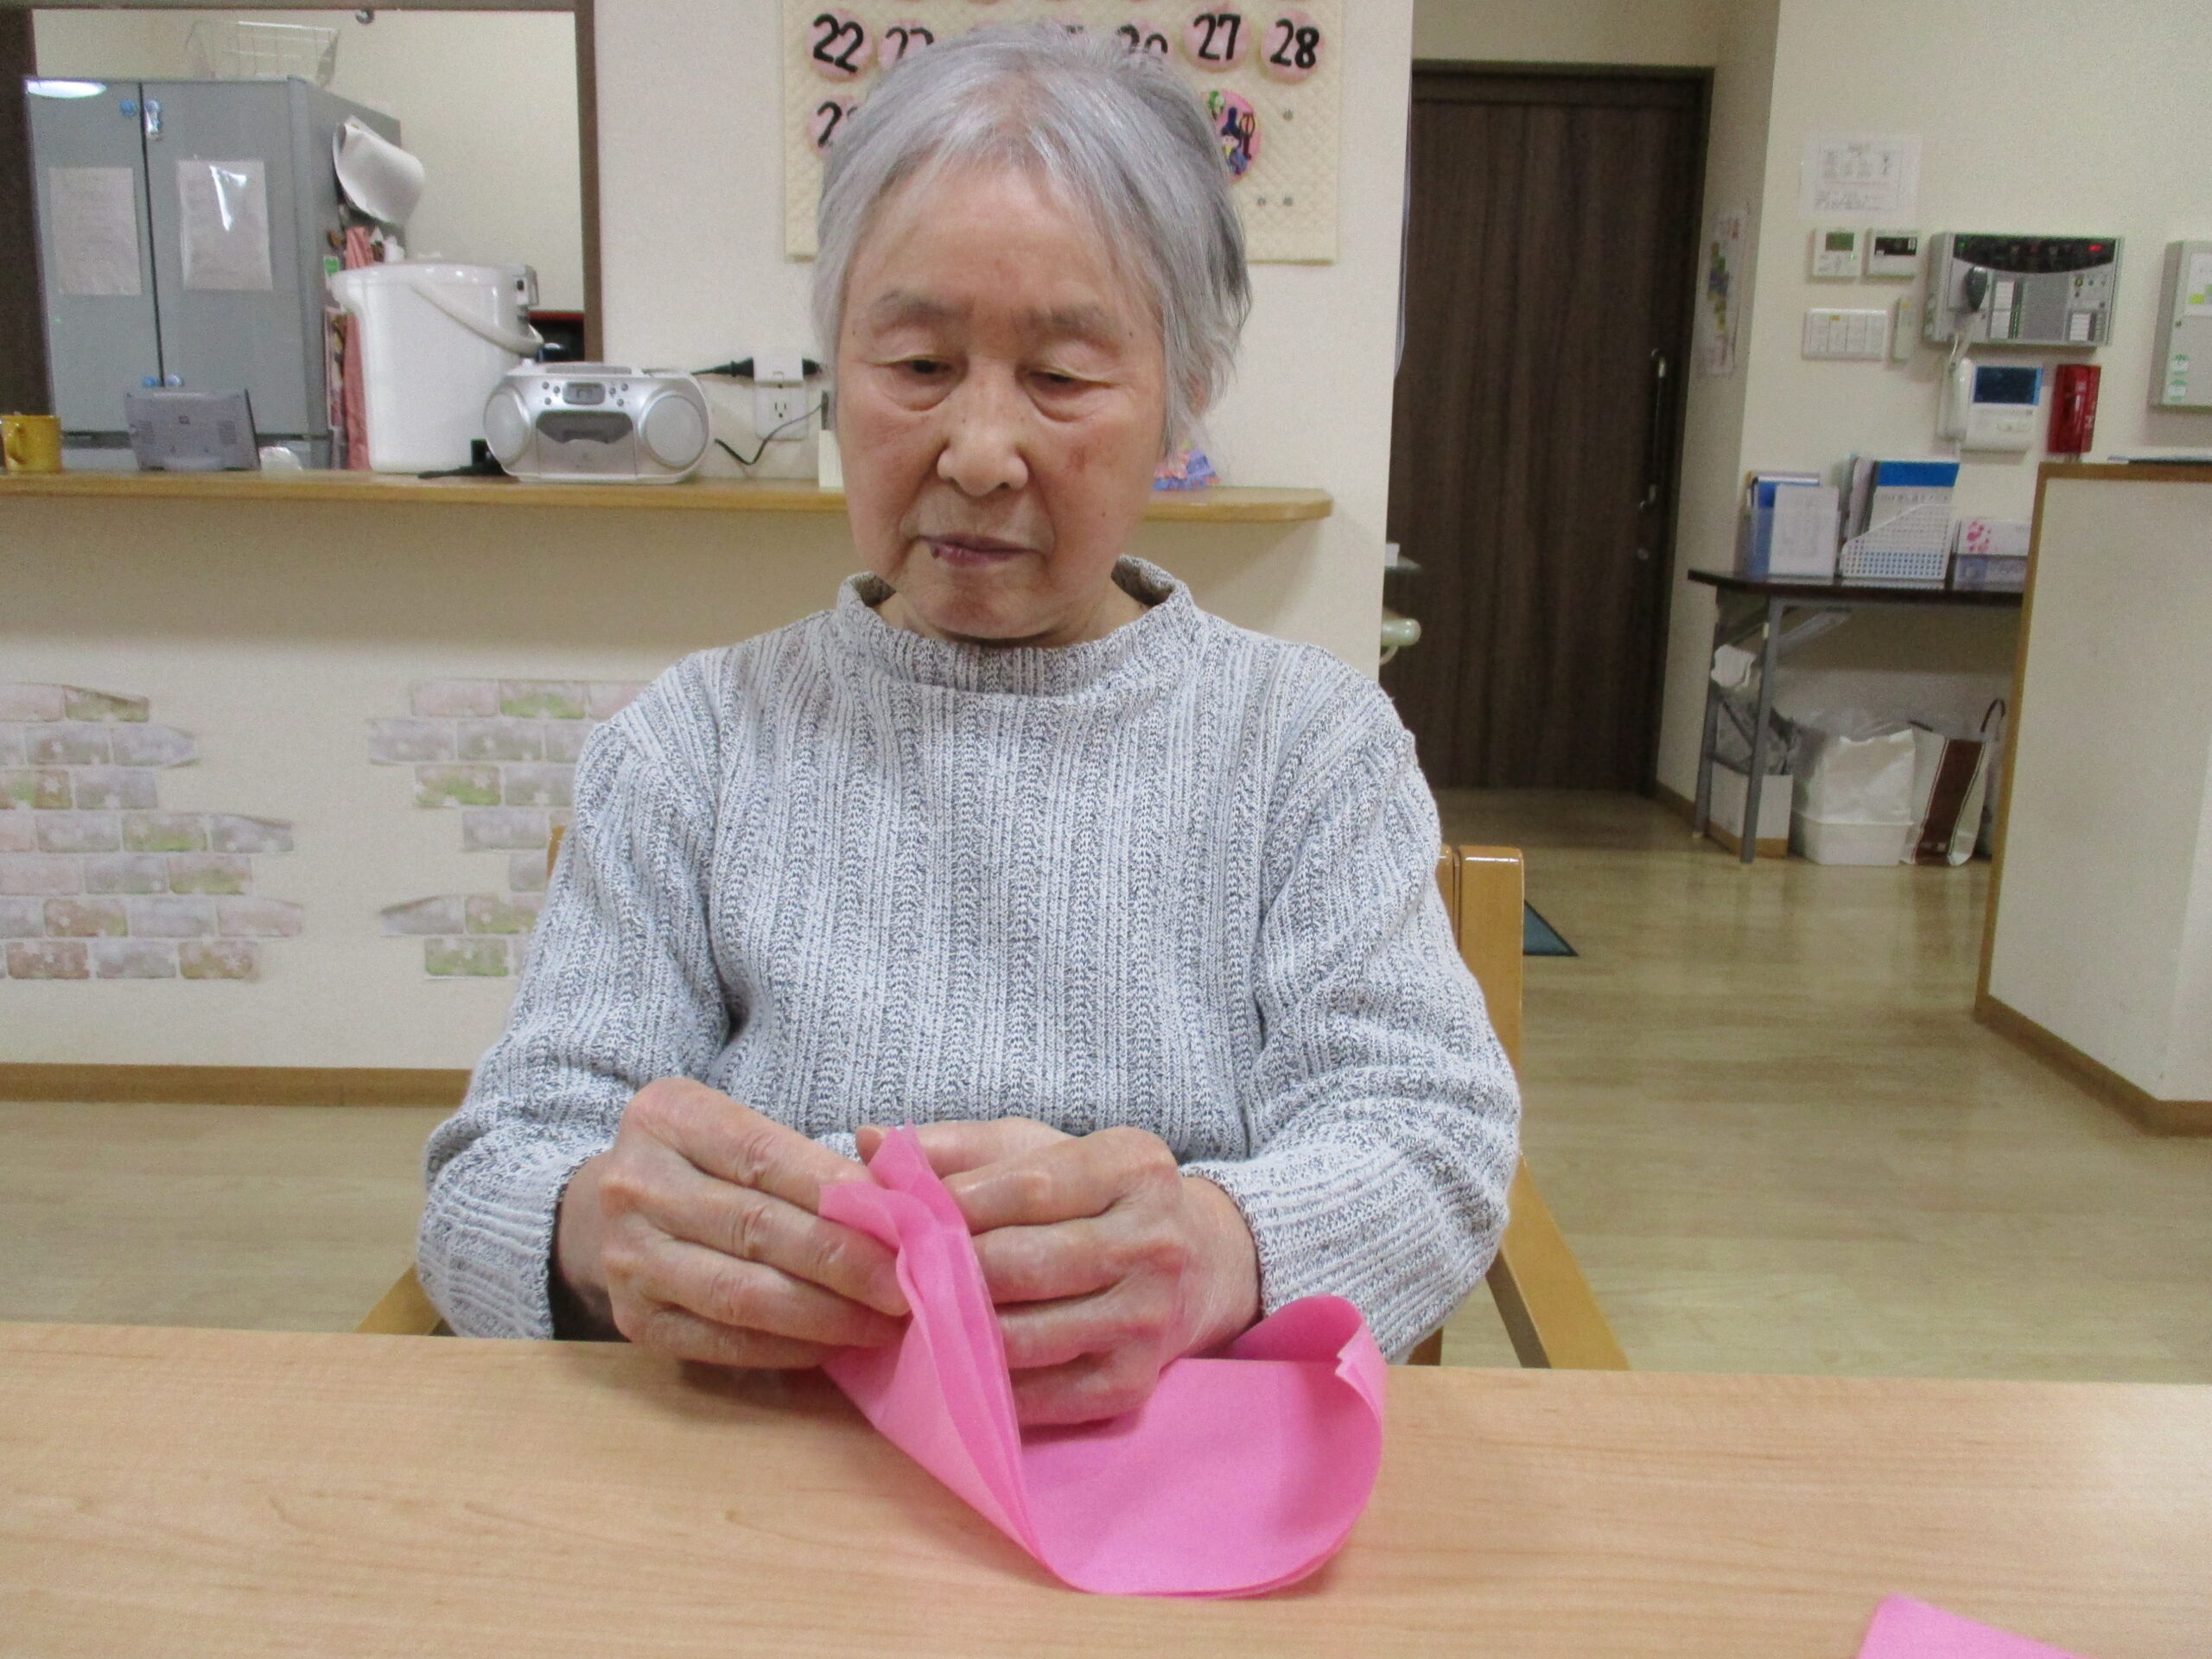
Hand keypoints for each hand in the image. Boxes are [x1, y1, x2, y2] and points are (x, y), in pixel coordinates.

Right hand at [555, 1077, 907, 1364]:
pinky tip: (837, 1344)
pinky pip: (724, 1341)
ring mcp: (627, 1258)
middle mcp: (635, 1185)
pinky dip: (789, 1347)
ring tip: (885, 1322)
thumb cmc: (701, 1166)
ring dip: (826, 1313)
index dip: (838, 1191)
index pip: (763, 1155)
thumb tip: (899, 1206)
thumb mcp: (736, 1134)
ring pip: (742, 1292)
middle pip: (757, 1226)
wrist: (599, 1214)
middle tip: (910, 1283)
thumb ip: (806, 1160)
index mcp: (666, 1118)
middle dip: (844, 1260)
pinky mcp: (634, 1320)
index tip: (905, 1221)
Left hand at [857, 1120, 1260, 1426]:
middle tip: (882, 1272)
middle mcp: (1153, 1242)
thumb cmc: (1098, 1199)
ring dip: (952, 1331)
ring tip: (900, 1318)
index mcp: (1135, 1167)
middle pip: (1026, 1263)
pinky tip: (945, 1361)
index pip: (1035, 1186)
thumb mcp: (1042, 1152)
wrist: (1201, 1265)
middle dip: (945, 1270)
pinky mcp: (1130, 1384)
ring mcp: (1146, 1320)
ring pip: (1024, 1335)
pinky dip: (983, 1380)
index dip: (959, 1201)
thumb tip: (869, 1141)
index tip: (898, 1210)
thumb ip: (960, 1148)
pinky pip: (1038, 1393)